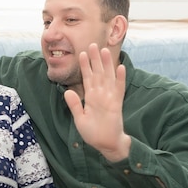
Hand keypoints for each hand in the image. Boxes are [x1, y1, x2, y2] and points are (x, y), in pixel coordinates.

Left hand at [64, 43, 130, 161]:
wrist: (106, 144)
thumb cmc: (93, 133)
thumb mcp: (79, 119)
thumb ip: (74, 105)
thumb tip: (67, 92)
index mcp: (90, 98)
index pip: (87, 78)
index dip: (85, 66)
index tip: (81, 53)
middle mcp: (100, 95)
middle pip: (98, 73)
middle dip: (95, 59)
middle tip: (92, 44)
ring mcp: (109, 98)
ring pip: (108, 77)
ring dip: (107, 64)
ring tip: (105, 51)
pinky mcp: (117, 104)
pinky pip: (119, 89)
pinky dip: (120, 78)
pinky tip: (120, 67)